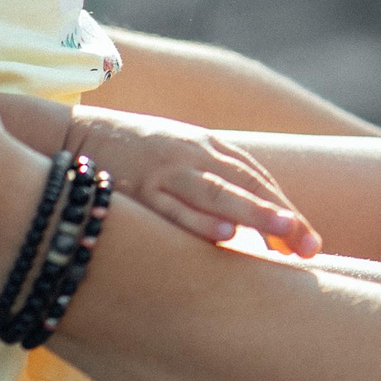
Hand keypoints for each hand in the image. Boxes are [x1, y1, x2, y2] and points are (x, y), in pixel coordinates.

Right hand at [68, 108, 319, 257]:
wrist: (69, 135)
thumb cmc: (131, 154)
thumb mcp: (177, 154)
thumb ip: (211, 177)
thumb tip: (245, 220)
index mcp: (206, 146)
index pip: (257, 177)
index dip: (284, 208)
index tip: (308, 241)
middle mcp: (192, 155)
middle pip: (247, 185)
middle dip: (281, 216)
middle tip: (311, 245)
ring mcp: (164, 171)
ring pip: (216, 193)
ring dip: (253, 213)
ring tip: (284, 232)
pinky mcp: (134, 189)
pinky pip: (170, 208)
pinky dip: (197, 220)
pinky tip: (225, 235)